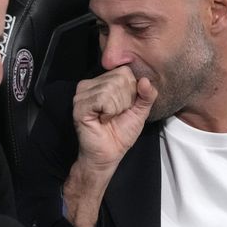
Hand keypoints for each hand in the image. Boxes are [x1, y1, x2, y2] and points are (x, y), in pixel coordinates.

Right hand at [61, 68, 156, 226]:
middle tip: (115, 114)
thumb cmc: (121, 133)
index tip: (124, 107)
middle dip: (125, 100)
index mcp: (103, 81)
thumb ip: (147, 95)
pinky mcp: (80, 105)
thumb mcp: (140, 111)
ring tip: (109, 118)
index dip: (131, 91)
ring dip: (116, 108)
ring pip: (111, 88)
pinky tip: (102, 120)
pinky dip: (109, 111)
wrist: (108, 154)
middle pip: (119, 78)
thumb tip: (145, 80)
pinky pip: (102, 99)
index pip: (125, 72)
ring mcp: (82, 94)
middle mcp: (90, 84)